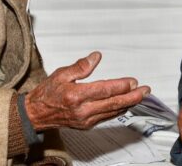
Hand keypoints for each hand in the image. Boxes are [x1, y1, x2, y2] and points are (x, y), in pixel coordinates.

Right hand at [24, 51, 149, 130]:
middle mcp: (83, 110)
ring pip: (113, 112)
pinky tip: (125, 104)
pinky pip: (107, 117)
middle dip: (133, 97)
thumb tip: (96, 57)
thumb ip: (81, 66)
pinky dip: (118, 110)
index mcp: (76, 96)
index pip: (105, 90)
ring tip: (140, 96)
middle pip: (114, 104)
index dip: (121, 86)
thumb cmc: (47, 94)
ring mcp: (86, 120)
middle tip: (145, 90)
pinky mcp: (86, 125)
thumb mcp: (61, 74)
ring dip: (128, 104)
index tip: (133, 81)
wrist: (36, 114)